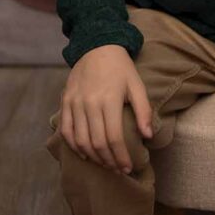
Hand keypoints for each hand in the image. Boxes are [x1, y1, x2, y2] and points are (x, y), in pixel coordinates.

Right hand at [59, 44, 153, 175]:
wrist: (96, 45)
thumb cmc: (120, 67)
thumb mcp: (136, 85)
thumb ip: (143, 110)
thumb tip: (148, 136)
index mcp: (109, 99)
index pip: (113, 137)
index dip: (120, 156)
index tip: (127, 167)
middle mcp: (90, 103)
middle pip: (97, 142)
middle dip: (108, 161)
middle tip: (117, 169)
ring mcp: (75, 102)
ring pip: (80, 140)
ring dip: (92, 157)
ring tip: (104, 163)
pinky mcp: (65, 101)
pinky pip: (66, 130)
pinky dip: (74, 146)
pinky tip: (85, 153)